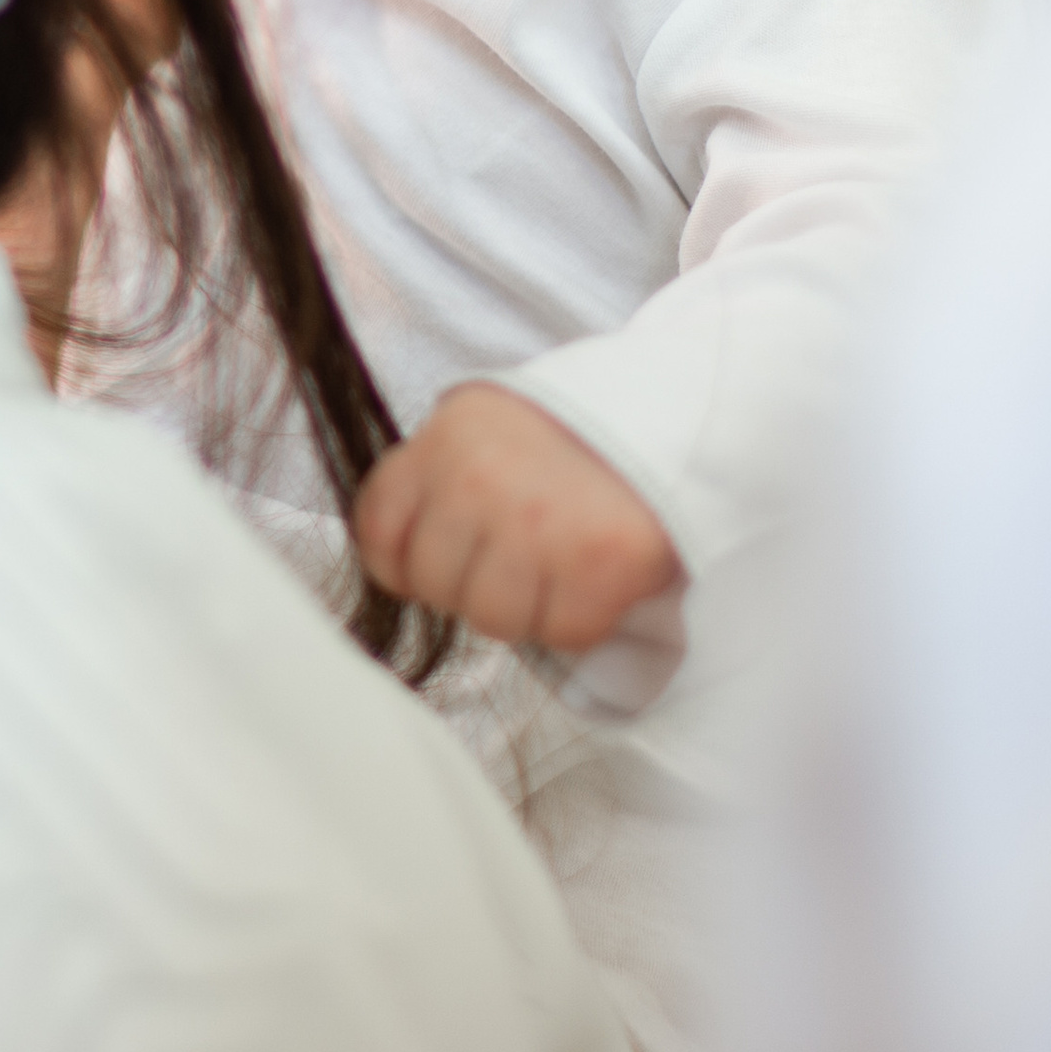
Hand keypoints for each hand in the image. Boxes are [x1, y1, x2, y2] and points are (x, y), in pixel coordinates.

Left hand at [352, 384, 680, 653]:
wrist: (673, 418)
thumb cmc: (567, 438)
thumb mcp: (481, 430)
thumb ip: (432, 484)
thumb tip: (397, 566)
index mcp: (444, 439)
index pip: (377, 531)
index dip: (403, 562)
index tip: (440, 559)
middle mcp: (480, 479)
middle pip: (434, 586)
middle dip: (470, 587)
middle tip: (516, 559)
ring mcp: (538, 523)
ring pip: (493, 620)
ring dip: (526, 610)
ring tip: (556, 567)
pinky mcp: (601, 562)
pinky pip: (563, 633)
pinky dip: (581, 619)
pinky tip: (594, 577)